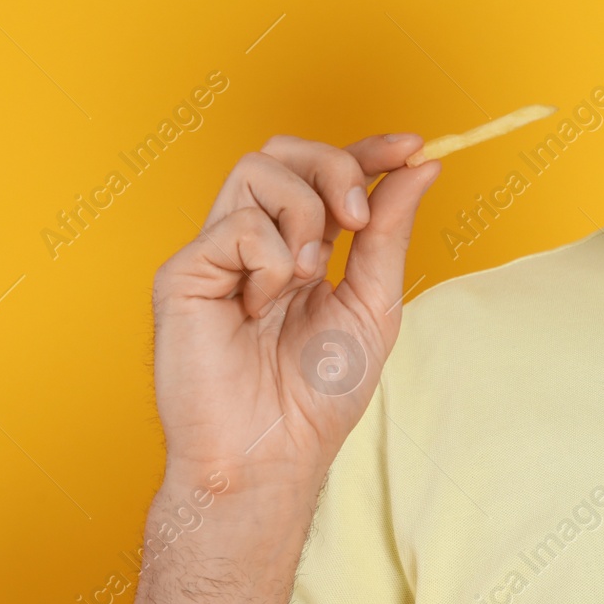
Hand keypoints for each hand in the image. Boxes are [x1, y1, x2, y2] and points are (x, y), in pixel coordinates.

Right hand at [149, 132, 441, 490]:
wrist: (271, 456)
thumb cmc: (315, 398)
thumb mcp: (373, 303)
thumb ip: (389, 232)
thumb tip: (420, 167)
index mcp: (297, 246)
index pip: (323, 170)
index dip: (366, 149)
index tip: (411, 146)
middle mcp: (252, 241)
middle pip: (284, 150)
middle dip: (336, 168)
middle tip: (357, 221)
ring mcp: (215, 253)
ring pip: (258, 169)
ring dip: (304, 217)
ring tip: (307, 277)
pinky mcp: (184, 272)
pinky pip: (239, 225)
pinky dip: (272, 262)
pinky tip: (263, 308)